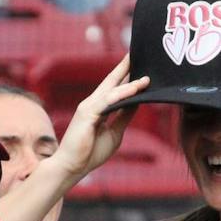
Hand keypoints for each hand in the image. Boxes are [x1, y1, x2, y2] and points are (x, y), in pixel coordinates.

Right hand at [47, 54, 148, 182]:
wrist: (72, 167)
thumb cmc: (90, 152)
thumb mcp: (115, 132)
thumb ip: (124, 116)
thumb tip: (138, 102)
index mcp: (98, 107)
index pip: (114, 87)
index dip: (126, 75)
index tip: (139, 63)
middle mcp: (92, 103)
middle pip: (111, 81)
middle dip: (125, 67)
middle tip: (139, 53)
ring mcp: (88, 107)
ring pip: (113, 89)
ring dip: (131, 82)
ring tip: (148, 77)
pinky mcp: (87, 113)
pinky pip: (109, 100)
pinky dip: (124, 93)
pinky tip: (137, 88)